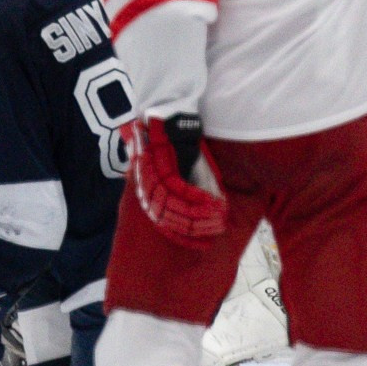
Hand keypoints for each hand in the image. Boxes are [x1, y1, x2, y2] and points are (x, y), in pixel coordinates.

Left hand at [126, 113, 227, 245]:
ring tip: (219, 220)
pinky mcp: (161, 166)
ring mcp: (153, 180)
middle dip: (196, 229)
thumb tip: (211, 216)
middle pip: (170, 220)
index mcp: (151, 195)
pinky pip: (180, 190)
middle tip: (216, 232)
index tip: (204, 245)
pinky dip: (198, 199)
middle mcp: (147, 190)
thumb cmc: (181, 149)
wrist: (171, 120)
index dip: (185, 238)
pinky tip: (213, 204)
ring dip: (200, 217)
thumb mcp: (189, 177)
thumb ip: (195, 195)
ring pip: (176, 208)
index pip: (165, 225)